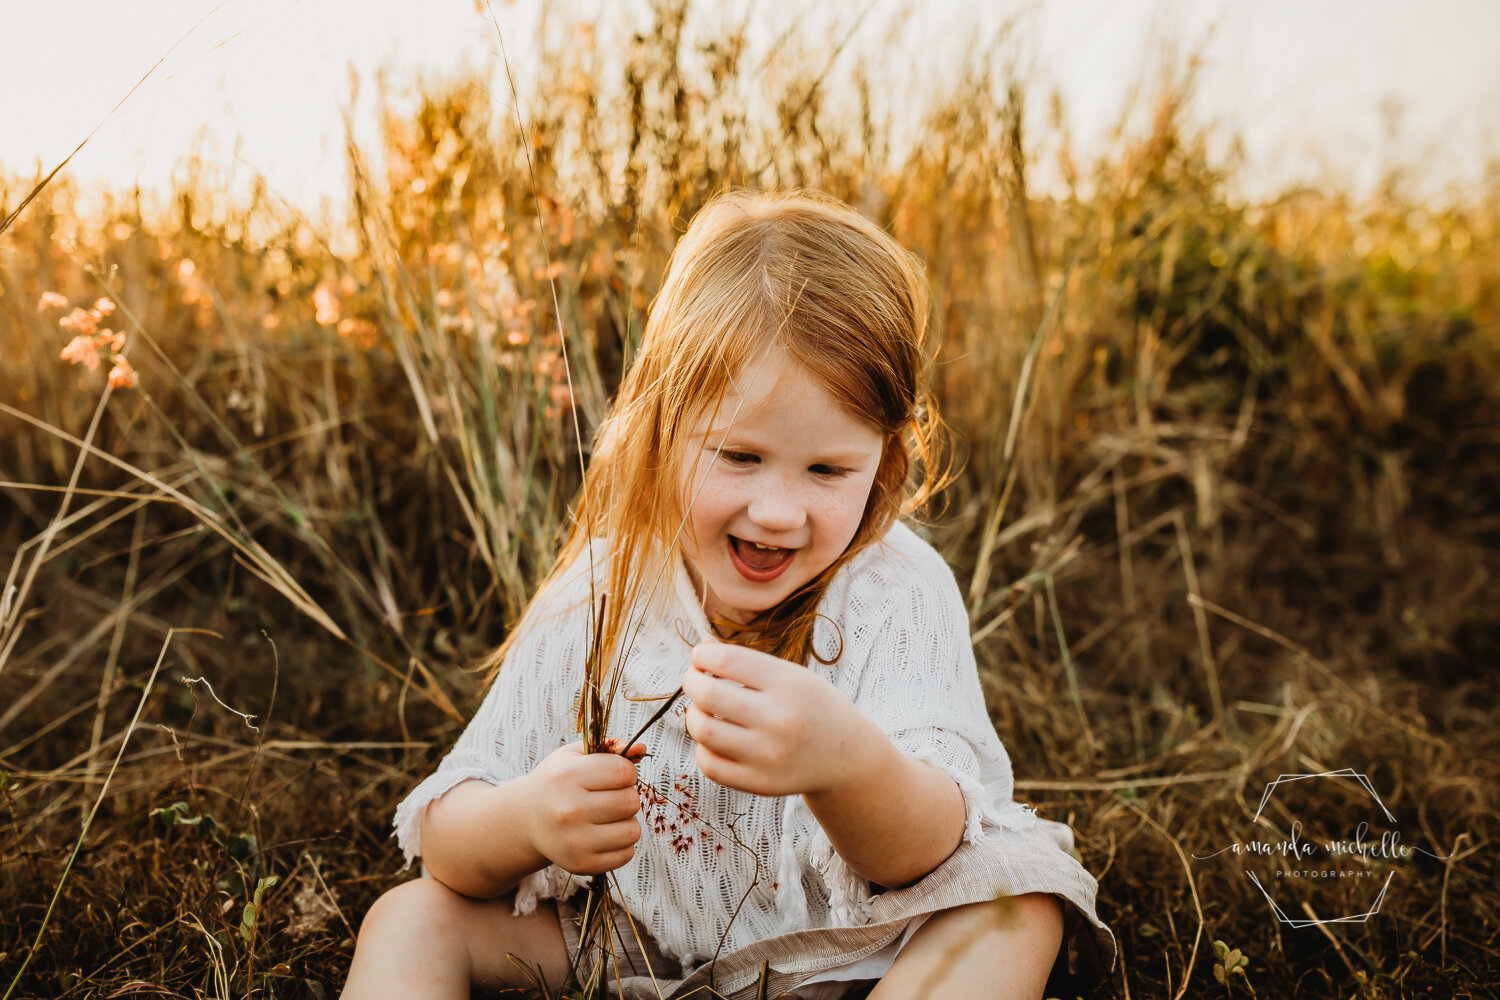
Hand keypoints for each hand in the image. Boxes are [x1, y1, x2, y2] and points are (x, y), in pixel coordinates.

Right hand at [519, 741, 645, 875]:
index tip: (615, 775)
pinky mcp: (581, 864)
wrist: (527, 819)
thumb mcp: (574, 755)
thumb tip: (641, 749)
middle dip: (627, 796)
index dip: (627, 771)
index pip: (623, 772)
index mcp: (566, 777)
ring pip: (632, 831)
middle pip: (630, 802)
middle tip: (609, 796)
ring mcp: (574, 841)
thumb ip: (610, 747)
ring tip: (608, 816)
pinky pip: (626, 854)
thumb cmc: (556, 782)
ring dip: (626, 821)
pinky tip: (604, 834)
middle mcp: (568, 810)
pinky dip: (621, 844)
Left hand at [681, 639, 873, 796]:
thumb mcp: (791, 675)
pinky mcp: (760, 783)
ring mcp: (770, 755)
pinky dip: (703, 747)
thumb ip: (746, 661)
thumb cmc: (812, 706)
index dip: (703, 654)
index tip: (701, 656)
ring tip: (703, 710)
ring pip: (703, 730)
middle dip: (691, 681)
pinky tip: (714, 739)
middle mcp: (781, 719)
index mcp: (790, 684)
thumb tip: (701, 646)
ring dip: (693, 715)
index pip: (727, 660)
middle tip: (695, 680)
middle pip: (708, 695)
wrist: (846, 757)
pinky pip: (709, 764)